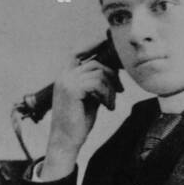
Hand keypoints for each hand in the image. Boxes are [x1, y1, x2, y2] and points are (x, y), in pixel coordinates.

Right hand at [43, 54, 122, 176]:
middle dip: (111, 75)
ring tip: (110, 104)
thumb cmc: (77, 123)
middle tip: (119, 90)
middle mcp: (64, 75)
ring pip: (99, 73)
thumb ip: (96, 82)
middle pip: (95, 63)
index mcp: (65, 75)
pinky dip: (106, 95)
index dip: (93, 45)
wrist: (65, 141)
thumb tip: (113, 70)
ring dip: (110, 89)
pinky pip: (98, 84)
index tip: (108, 43)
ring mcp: (67, 81)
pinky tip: (107, 107)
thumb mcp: (88, 98)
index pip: (79, 52)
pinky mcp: (72, 89)